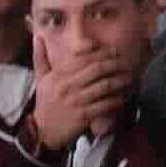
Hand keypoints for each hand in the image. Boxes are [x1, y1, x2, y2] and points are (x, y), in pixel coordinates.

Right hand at [31, 34, 131, 150]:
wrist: (42, 130)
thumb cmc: (45, 102)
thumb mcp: (40, 78)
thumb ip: (40, 56)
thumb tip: (38, 36)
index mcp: (58, 75)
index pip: (83, 58)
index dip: (102, 53)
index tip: (113, 51)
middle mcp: (67, 86)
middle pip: (97, 69)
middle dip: (115, 64)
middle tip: (126, 63)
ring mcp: (77, 101)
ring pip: (104, 86)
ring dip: (120, 81)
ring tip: (128, 78)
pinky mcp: (84, 116)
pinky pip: (106, 105)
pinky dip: (117, 100)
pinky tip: (123, 97)